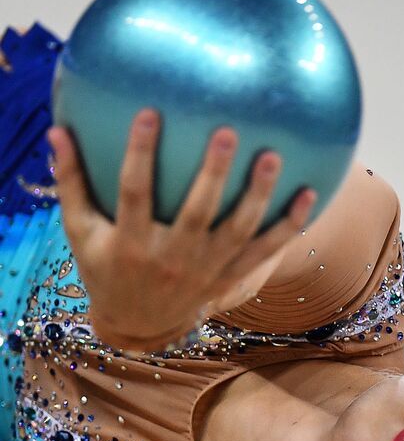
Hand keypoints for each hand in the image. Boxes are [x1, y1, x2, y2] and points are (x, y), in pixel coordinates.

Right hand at [47, 108, 317, 350]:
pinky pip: (264, 253)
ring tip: (274, 157)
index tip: (149, 114)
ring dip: (257, 196)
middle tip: (228, 132)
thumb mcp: (81, 233)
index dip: (140, 155)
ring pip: (237, 233)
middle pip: (196, 214)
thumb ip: (72, 183)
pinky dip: (288, 227)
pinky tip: (309, 196)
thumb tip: (58, 130)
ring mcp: (205, 271)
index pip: (133, 194)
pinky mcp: (228, 278)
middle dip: (213, 175)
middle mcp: (171, 259)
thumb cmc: (106, 268)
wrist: (138, 326)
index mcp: (131, 244)